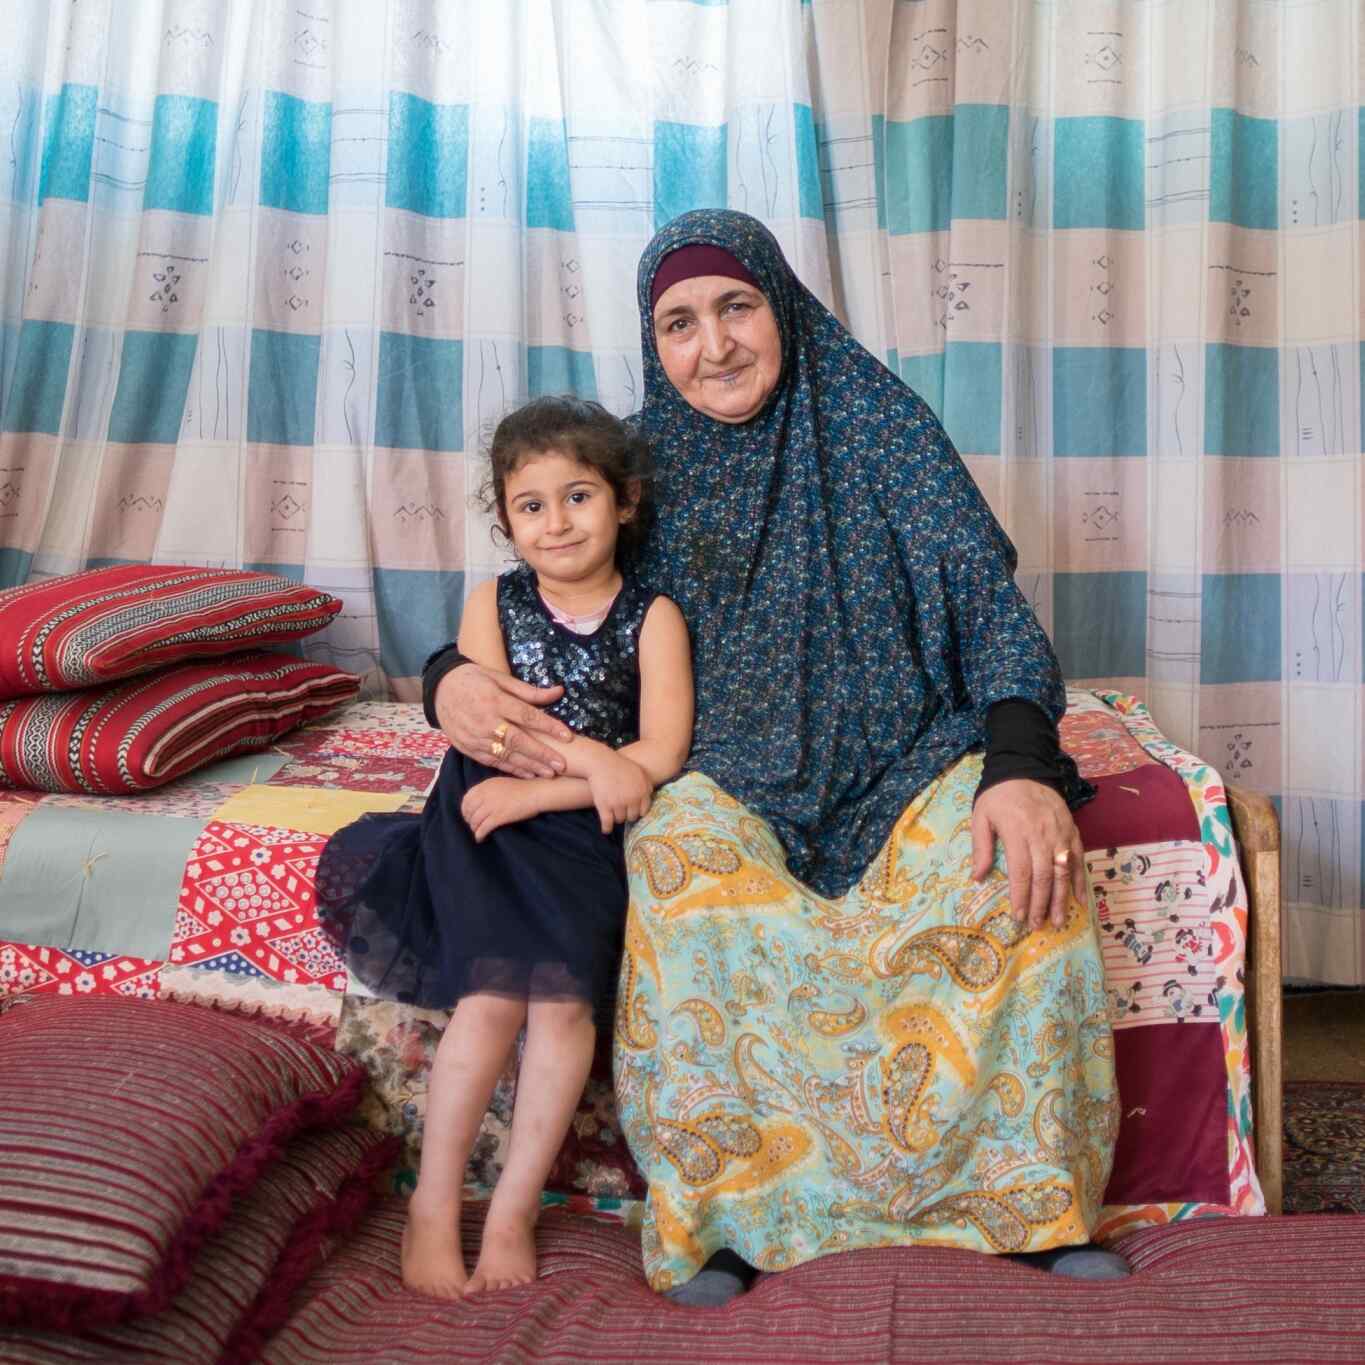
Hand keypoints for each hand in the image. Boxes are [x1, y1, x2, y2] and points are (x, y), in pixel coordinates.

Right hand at [434, 664, 573, 778]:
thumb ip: (529, 691)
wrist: (439, 689)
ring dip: (529, 766)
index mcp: (495, 700)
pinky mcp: (467, 748)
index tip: (568, 736)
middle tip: (562, 765)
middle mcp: (485, 720)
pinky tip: (528, 774)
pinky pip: (492, 762)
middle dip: (541, 754)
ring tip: (549, 773)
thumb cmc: (475, 680)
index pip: (527, 715)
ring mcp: (474, 737)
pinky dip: (511, 769)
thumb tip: (558, 692)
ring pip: (506, 755)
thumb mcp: (500, 678)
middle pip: (518, 740)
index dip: (548, 726)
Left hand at [461, 777, 541, 842]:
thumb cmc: (522, 789)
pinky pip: (483, 828)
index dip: (465, 809)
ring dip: (474, 829)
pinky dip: (479, 835)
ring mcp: (492, 806)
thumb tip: (479, 802)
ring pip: (475, 821)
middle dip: (469, 820)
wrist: (535, 793)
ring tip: (477, 833)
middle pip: (469, 811)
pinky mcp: (499, 817)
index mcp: (485, 785)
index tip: (468, 815)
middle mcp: (486, 794)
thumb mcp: (501, 783)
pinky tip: (480, 838)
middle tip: (473, 825)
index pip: (467, 798)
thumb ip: (488, 790)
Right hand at [586, 752, 652, 834]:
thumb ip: (647, 785)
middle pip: (632, 817)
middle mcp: (632, 799)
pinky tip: (606, 829)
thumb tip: (650, 796)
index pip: (643, 811)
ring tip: (613, 813)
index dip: (637, 811)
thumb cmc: (620, 765)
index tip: (632, 810)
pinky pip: (607, 823)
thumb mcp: (639, 772)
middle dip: (627, 814)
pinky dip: (607, 828)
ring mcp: (618, 803)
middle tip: (621, 811)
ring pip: (620, 820)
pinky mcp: (604, 806)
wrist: (600, 762)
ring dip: (616, 818)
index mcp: (642, 791)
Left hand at [970, 779, 1086, 931]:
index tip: (1018, 916)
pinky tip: (1079, 900)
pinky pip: (1079, 860)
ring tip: (1058, 921)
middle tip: (1036, 925)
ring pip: (1063, 872)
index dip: (1021, 897)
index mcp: (1017, 833)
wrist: (1025, 768)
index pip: (1021, 873)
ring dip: (1061, 899)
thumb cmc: (999, 795)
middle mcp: (1042, 836)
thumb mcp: (981, 816)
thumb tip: (977, 878)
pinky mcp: (1072, 831)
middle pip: (1043, 877)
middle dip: (1040, 904)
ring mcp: (1061, 834)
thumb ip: (981, 847)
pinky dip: (1080, 881)